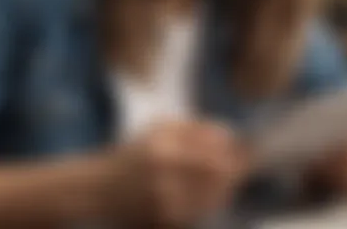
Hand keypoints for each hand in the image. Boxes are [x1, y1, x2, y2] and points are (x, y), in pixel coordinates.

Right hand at [107, 120, 249, 226]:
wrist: (99, 189)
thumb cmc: (134, 151)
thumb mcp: (161, 127)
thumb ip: (197, 127)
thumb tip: (232, 136)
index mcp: (164, 146)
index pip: (217, 151)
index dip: (236, 152)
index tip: (247, 151)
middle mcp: (165, 175)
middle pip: (220, 176)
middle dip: (235, 170)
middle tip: (242, 165)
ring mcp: (166, 203)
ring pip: (215, 196)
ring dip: (226, 187)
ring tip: (224, 178)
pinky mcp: (166, 222)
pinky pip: (202, 212)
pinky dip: (211, 201)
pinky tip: (207, 192)